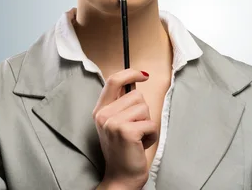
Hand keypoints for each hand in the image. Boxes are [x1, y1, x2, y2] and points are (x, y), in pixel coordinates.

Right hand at [92, 69, 157, 188]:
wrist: (121, 177)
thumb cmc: (125, 149)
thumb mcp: (117, 122)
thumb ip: (122, 103)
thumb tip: (138, 78)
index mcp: (100, 110)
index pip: (114, 81)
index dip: (130, 73)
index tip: (144, 75)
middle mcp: (103, 115)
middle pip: (137, 95)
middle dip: (143, 112)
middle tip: (134, 130)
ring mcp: (113, 123)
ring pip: (145, 108)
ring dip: (148, 124)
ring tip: (137, 138)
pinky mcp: (126, 131)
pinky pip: (151, 123)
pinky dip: (152, 135)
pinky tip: (141, 145)